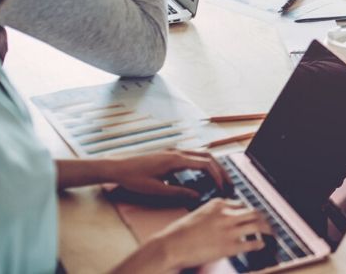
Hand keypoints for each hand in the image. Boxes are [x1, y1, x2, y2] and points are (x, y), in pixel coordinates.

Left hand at [107, 150, 229, 199]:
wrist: (116, 167)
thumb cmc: (133, 178)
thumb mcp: (156, 190)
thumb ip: (178, 192)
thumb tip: (197, 195)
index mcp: (175, 159)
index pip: (205, 164)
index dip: (218, 176)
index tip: (224, 187)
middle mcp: (177, 152)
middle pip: (207, 157)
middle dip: (221, 170)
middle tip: (229, 184)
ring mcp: (173, 151)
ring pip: (201, 156)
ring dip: (213, 166)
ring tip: (220, 180)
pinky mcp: (169, 154)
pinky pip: (192, 157)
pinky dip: (203, 165)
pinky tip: (204, 175)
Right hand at [136, 199, 271, 271]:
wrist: (170, 246)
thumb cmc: (178, 233)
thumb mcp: (198, 215)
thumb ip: (213, 215)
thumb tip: (222, 221)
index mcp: (218, 204)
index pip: (241, 204)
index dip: (247, 212)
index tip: (252, 217)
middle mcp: (226, 214)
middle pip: (254, 212)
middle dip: (263, 218)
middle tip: (268, 224)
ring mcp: (229, 230)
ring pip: (258, 225)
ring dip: (267, 230)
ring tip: (270, 235)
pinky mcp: (229, 246)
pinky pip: (252, 243)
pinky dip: (260, 244)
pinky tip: (262, 245)